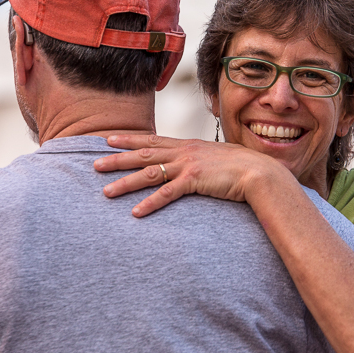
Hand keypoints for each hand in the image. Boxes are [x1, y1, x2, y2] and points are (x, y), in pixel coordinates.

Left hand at [93, 134, 281, 216]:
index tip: (108, 139)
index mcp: (187, 145)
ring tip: (105, 192)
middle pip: (143, 154)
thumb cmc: (241, 168)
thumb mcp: (216, 158)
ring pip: (149, 173)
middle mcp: (184, 152)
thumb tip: (191, 168)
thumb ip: (200, 161)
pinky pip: (167, 193)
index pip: (152, 140)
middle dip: (116, 159)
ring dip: (125, 183)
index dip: (129, 140)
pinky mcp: (195, 181)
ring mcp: (188, 165)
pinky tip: (136, 213)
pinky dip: (150, 203)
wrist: (259, 171)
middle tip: (94, 164)